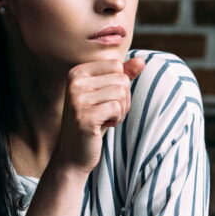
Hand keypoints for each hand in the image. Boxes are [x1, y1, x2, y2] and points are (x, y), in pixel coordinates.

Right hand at [52, 55, 145, 174]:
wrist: (72, 154)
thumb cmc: (92, 122)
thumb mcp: (106, 95)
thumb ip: (122, 76)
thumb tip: (141, 61)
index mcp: (77, 72)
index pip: (116, 65)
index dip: (120, 84)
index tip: (106, 100)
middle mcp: (74, 82)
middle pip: (121, 79)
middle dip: (123, 99)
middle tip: (108, 113)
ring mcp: (77, 98)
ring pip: (121, 93)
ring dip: (121, 110)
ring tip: (106, 119)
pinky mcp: (84, 115)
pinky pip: (117, 107)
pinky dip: (117, 119)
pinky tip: (103, 126)